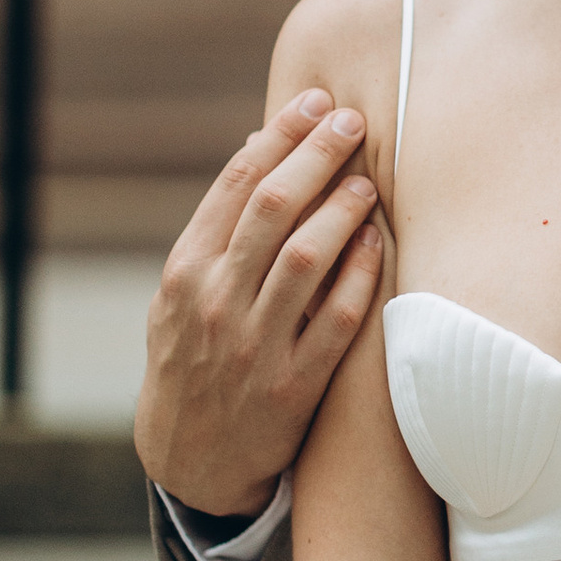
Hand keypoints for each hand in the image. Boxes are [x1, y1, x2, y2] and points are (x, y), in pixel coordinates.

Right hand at [135, 93, 383, 515]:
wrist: (187, 459)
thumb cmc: (194, 357)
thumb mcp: (182, 294)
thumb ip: (219, 228)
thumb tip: (258, 145)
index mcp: (185, 270)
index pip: (236, 184)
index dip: (281, 136)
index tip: (316, 101)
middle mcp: (214, 301)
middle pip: (273, 208)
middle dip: (317, 155)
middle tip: (354, 120)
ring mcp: (253, 345)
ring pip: (306, 258)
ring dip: (343, 210)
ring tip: (368, 181)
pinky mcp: (292, 387)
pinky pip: (335, 322)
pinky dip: (360, 277)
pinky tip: (379, 244)